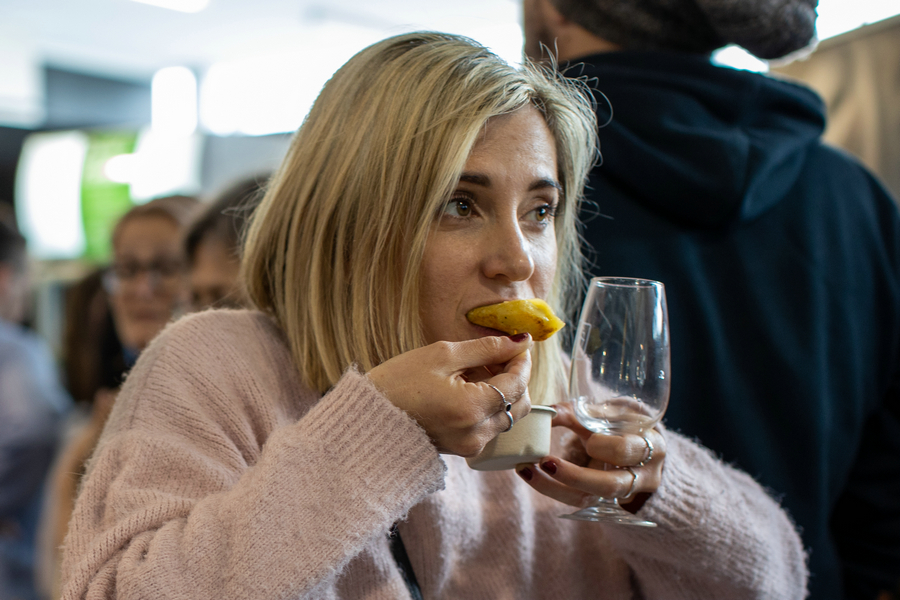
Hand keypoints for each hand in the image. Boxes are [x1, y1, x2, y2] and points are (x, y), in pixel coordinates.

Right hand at [367, 334, 532, 456]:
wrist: (368, 419)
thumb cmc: (399, 382)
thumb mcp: (442, 355)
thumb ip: (486, 348)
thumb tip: (520, 341)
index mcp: (473, 408)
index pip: (518, 383)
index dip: (521, 360)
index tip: (515, 344)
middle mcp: (478, 433)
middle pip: (521, 404)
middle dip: (516, 378)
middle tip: (497, 356)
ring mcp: (472, 445)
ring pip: (508, 416)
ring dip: (503, 392)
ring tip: (476, 371)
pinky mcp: (464, 449)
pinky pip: (491, 425)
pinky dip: (489, 405)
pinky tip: (467, 388)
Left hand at [516, 401, 665, 510]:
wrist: (644, 449)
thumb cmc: (627, 424)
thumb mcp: (614, 412)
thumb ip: (583, 411)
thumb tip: (547, 412)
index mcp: (651, 445)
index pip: (628, 450)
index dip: (605, 446)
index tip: (587, 438)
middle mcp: (642, 476)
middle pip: (611, 485)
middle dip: (576, 476)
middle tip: (546, 461)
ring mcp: (621, 493)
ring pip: (589, 498)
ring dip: (554, 487)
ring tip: (526, 470)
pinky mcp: (604, 502)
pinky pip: (577, 500)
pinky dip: (551, 488)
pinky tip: (529, 473)